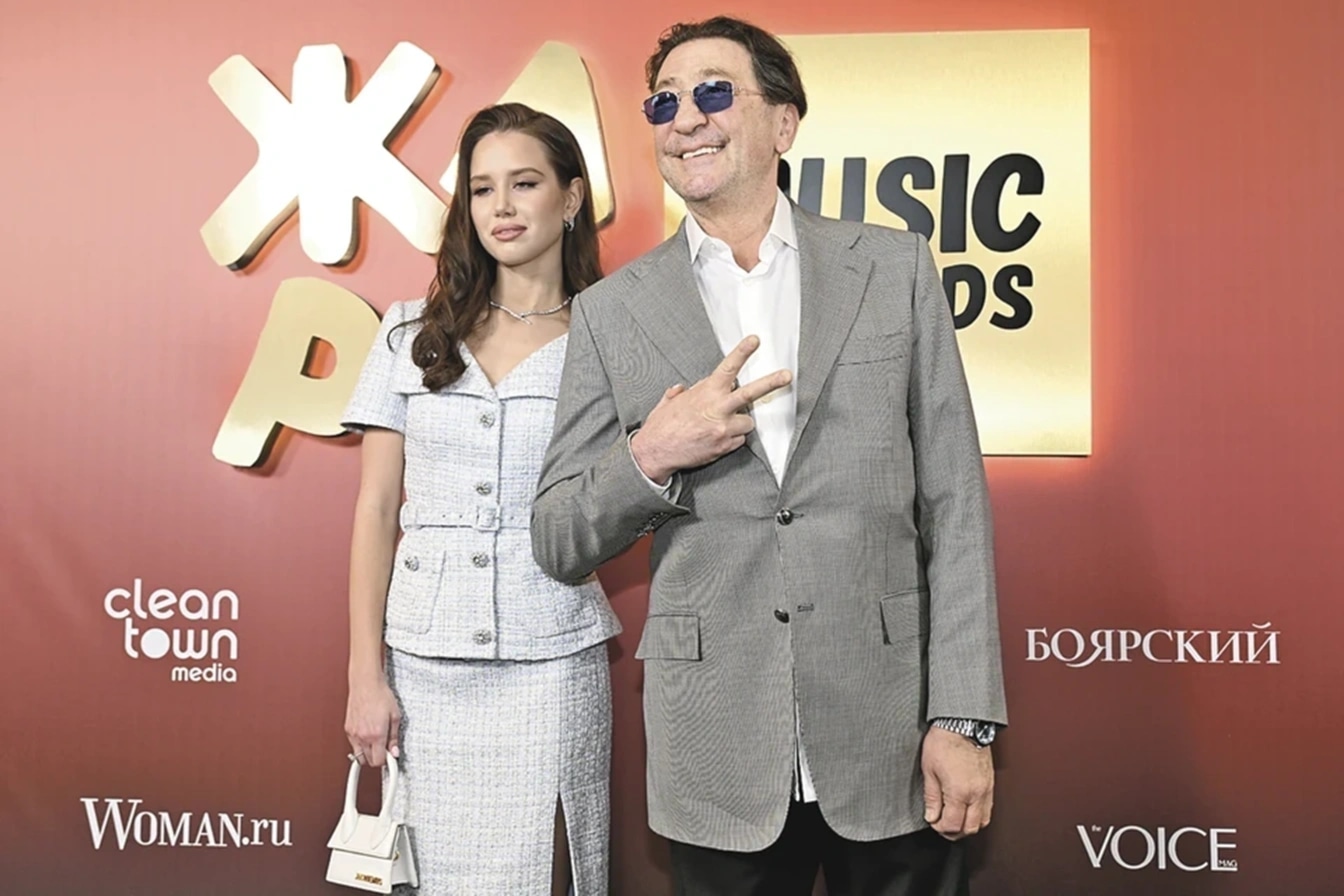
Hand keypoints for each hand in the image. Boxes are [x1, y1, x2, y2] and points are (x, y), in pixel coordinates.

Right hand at [344, 675, 400, 766]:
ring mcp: (353, 733)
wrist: (366, 684)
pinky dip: (360, 744)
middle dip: (377, 757)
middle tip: (384, 747)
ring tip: (376, 741)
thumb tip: (394, 752)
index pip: (379, 761)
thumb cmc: (381, 696)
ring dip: (368, 752)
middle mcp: (363, 736)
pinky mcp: (347, 729)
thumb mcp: (395, 716)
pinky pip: (353, 745)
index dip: (386, 761)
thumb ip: (394, 737)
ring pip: (359, 755)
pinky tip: (368, 735)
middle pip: (368, 761)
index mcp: (376, 734)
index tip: (390, 756)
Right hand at [631, 335, 791, 482]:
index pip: (728, 368)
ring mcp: (724, 428)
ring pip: (747, 422)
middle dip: (772, 383)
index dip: (742, 352)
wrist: (656, 452)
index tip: (755, 341)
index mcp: (706, 393)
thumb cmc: (661, 426)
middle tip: (787, 375)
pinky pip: (738, 440)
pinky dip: (731, 438)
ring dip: (739, 422)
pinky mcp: (725, 446)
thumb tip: (684, 389)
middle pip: (751, 392)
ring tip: (721, 425)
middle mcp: (718, 409)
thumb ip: (681, 393)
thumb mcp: (669, 402)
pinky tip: (716, 438)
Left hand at [921, 726, 993, 839]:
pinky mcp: (990, 783)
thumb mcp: (929, 769)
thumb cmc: (944, 741)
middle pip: (971, 828)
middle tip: (942, 825)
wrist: (962, 723)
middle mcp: (977, 794)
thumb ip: (931, 797)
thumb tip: (932, 815)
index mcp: (960, 792)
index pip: (953, 825)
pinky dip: (978, 814)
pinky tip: (966, 808)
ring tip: (954, 818)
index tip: (933, 822)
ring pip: (983, 821)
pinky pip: (988, 808)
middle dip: (955, 832)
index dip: (940, 828)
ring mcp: (986, 789)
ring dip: (969, 825)